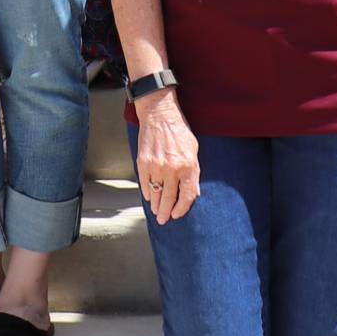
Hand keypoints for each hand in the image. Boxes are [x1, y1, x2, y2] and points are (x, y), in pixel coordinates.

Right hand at [135, 93, 200, 223]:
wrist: (160, 115)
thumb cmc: (179, 132)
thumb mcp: (193, 151)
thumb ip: (193, 173)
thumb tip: (191, 193)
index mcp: (187, 166)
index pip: (187, 196)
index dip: (182, 209)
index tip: (177, 214)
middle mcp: (172, 169)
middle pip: (169, 199)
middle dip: (166, 213)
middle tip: (163, 220)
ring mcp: (156, 166)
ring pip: (155, 194)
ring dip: (155, 205)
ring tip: (156, 211)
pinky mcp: (143, 163)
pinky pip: (145, 184)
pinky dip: (147, 193)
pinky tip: (149, 197)